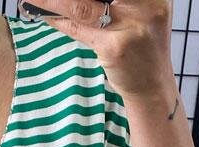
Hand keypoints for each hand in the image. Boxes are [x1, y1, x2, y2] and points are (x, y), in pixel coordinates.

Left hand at [35, 0, 176, 102]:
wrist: (152, 86)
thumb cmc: (142, 47)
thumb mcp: (141, 14)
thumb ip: (118, 1)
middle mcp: (144, 5)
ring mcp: (129, 26)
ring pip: (82, 6)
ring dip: (53, 2)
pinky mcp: (114, 48)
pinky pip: (78, 29)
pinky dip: (59, 21)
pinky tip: (46, 16)